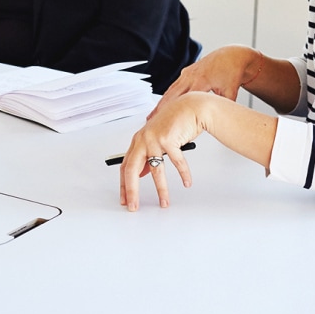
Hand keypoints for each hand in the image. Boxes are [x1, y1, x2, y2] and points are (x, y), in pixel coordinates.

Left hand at [119, 91, 217, 210]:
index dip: (124, 184)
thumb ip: (147, 154)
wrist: (190, 107)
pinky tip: (186, 182)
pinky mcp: (169, 138)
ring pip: (156, 170)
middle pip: (132, 170)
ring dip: (161, 189)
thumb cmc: (174, 122)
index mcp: (138, 141)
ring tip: (164, 202)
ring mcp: (155, 139)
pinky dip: (183, 174)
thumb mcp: (156, 139)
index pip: (125, 166)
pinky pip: (177, 162)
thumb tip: (141, 173)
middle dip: (132, 191)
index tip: (125, 198)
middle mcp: (143, 139)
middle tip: (134, 206)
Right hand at [147, 46, 258, 119]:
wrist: (232, 56)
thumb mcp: (230, 91)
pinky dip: (167, 95)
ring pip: (170, 90)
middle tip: (151, 120)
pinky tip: (162, 104)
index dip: (175, 111)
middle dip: (161, 108)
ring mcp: (187, 73)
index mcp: (201, 80)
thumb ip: (223, 106)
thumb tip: (220, 122)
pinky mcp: (186, 73)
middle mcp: (191, 76)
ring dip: (161, 102)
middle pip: (172, 94)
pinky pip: (174, 86)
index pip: (185, 99)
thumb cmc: (231, 71)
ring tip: (152, 115)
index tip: (168, 121)